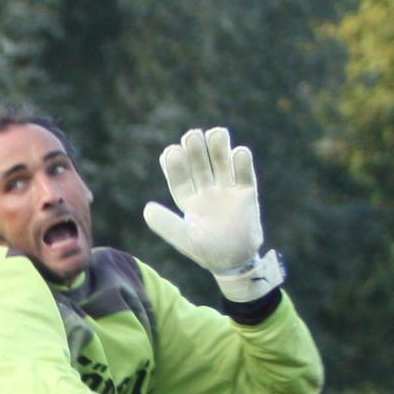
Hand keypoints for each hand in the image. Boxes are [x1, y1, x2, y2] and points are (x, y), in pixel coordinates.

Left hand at [142, 126, 284, 301]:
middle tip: (191, 135)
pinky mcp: (247, 193)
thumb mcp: (183, 239)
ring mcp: (227, 190)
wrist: (235, 261)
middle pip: (200, 166)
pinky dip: (242, 163)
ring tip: (215, 133)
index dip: (175, 166)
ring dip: (219, 148)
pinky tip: (238, 152)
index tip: (170, 151)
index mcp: (189, 201)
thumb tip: (147, 208)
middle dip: (196, 151)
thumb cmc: (207, 252)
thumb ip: (165, 224)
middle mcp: (207, 192)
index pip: (180, 179)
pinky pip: (245, 174)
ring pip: (222, 163)